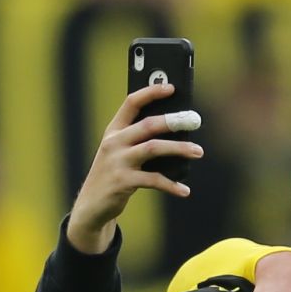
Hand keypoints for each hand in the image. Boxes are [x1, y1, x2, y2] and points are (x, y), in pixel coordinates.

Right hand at [67, 84, 202, 253]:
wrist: (91, 204)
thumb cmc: (115, 173)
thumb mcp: (122, 153)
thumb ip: (142, 141)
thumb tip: (179, 132)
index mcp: (114, 131)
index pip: (131, 103)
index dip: (151, 92)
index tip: (172, 87)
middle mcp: (114, 142)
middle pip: (148, 125)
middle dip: (173, 121)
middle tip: (194, 120)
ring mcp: (117, 162)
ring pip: (153, 148)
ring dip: (179, 148)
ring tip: (198, 151)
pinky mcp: (122, 182)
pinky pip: (153, 179)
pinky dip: (171, 185)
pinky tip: (184, 189)